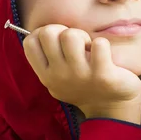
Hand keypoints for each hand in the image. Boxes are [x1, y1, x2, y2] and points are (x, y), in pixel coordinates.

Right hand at [23, 24, 140, 123]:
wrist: (110, 108)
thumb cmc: (82, 85)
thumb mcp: (57, 79)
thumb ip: (48, 59)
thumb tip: (41, 32)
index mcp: (46, 75)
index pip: (30, 42)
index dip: (43, 33)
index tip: (58, 41)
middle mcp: (59, 75)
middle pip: (48, 33)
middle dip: (64, 31)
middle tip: (77, 44)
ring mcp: (80, 75)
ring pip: (70, 35)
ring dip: (83, 37)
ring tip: (90, 49)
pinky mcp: (103, 75)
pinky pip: (99, 44)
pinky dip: (103, 44)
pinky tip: (105, 56)